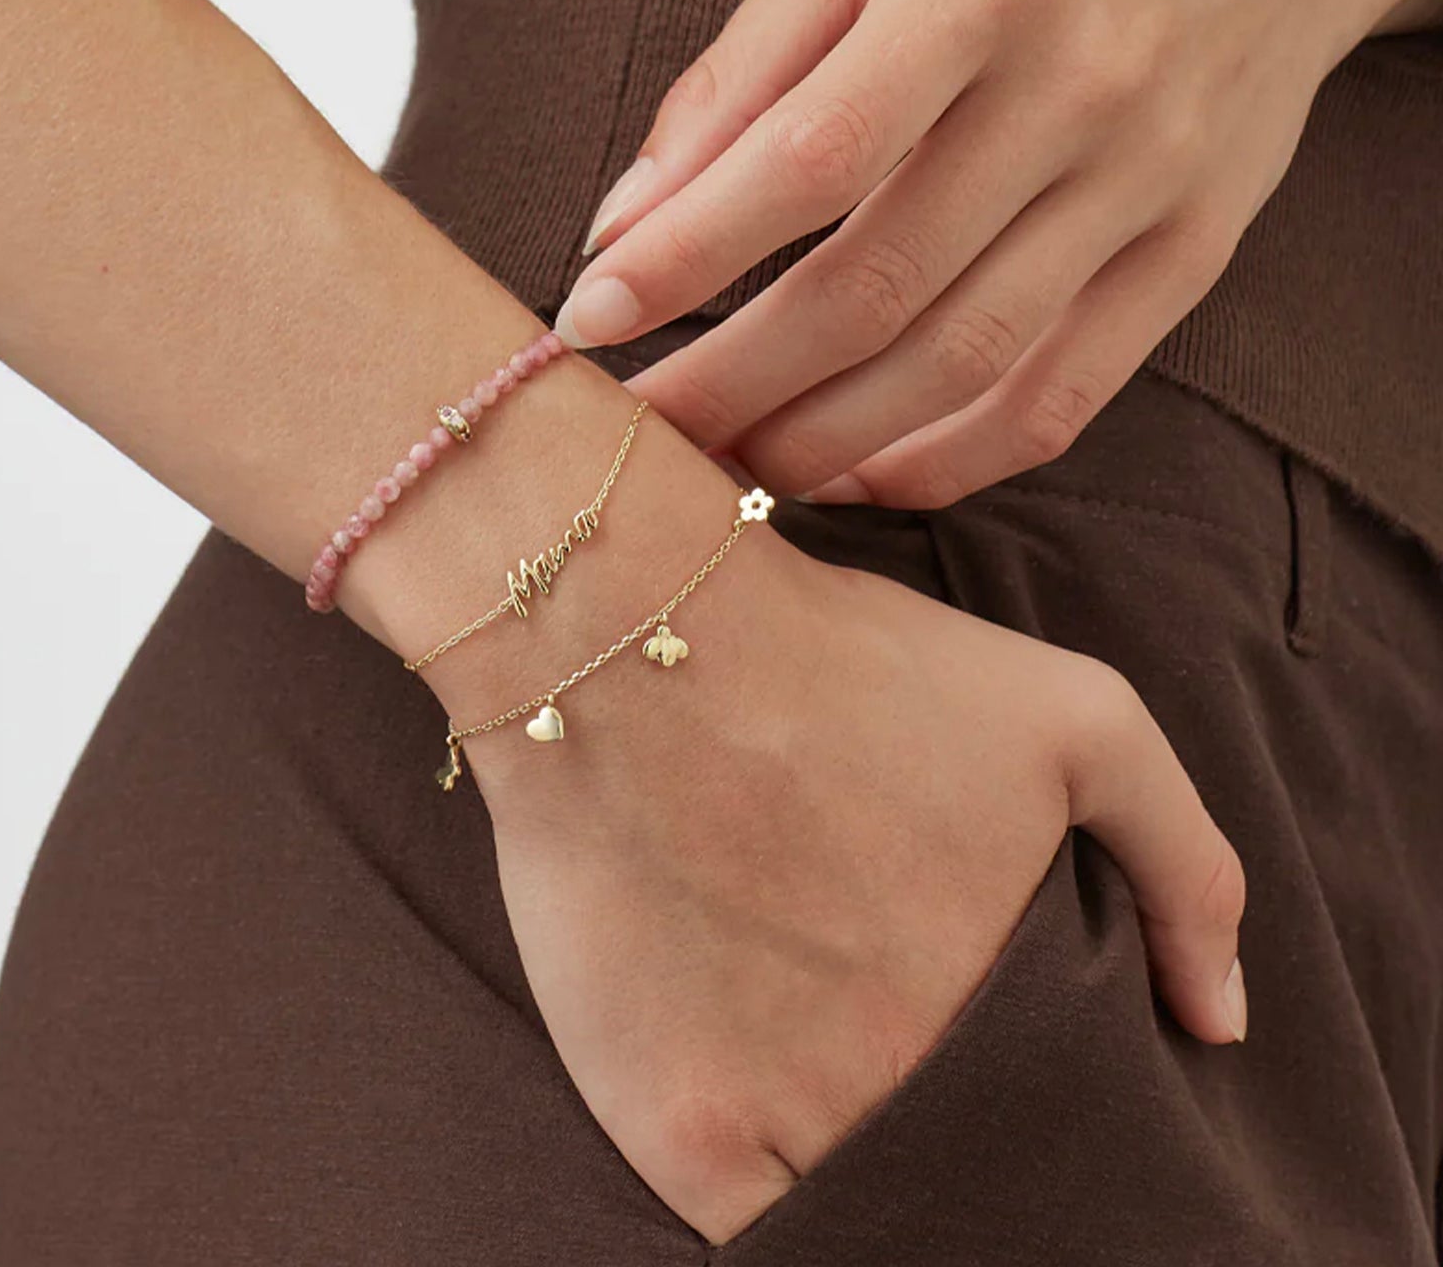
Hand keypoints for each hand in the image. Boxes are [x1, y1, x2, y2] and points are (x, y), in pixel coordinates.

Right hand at [455, 527, 1248, 1245]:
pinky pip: (744, 1233)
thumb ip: (1184, 866)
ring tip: (810, 1055)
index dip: (1026, 1097)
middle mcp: (909, 1090)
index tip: (988, 1046)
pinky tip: (743, 1118)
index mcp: (1012, 1011)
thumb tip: (1219, 1021)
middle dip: (941, 1118)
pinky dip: (755, 1201)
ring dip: (849, 1161)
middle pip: (952, 1165)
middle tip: (886, 1030)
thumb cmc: (845, 664)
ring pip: (852, 1202)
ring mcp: (785, 1126)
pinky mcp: (674, 1133)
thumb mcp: (1071, 716)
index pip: (1051, 1123)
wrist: (631, 642)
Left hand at [558, 0, 1442, 507]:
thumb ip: (742, 70)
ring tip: (726, 466)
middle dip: (734, 380)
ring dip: (825, 438)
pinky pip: (1065, 395)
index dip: (689, 254)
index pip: (810, 156)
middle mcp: (1076, 88)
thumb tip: (626, 218)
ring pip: (966, 361)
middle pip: (881, 283)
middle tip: (637, 432)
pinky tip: (856, 476)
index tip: (589, 315)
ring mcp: (1147, 182)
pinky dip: (950, 459)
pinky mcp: (1192, 252)